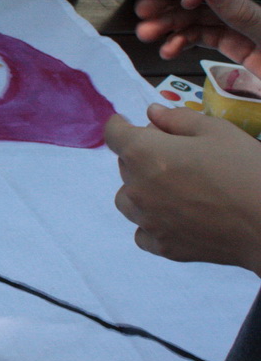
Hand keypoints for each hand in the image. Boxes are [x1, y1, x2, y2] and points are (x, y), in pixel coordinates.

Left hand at [104, 106, 260, 275]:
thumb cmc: (246, 169)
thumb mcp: (218, 131)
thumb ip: (178, 119)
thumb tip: (152, 113)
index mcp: (144, 153)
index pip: (114, 134)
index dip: (120, 125)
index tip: (127, 124)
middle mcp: (136, 188)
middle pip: (125, 166)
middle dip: (141, 156)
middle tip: (174, 155)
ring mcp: (147, 221)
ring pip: (128, 200)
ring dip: (141, 190)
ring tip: (172, 188)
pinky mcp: (163, 247)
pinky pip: (142, 232)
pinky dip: (151, 223)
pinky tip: (174, 218)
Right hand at [134, 0, 260, 75]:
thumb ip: (243, 11)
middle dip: (174, 1)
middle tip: (144, 11)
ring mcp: (242, 20)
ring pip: (200, 15)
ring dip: (171, 24)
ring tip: (147, 35)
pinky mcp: (235, 42)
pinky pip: (204, 37)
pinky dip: (183, 43)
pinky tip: (169, 50)